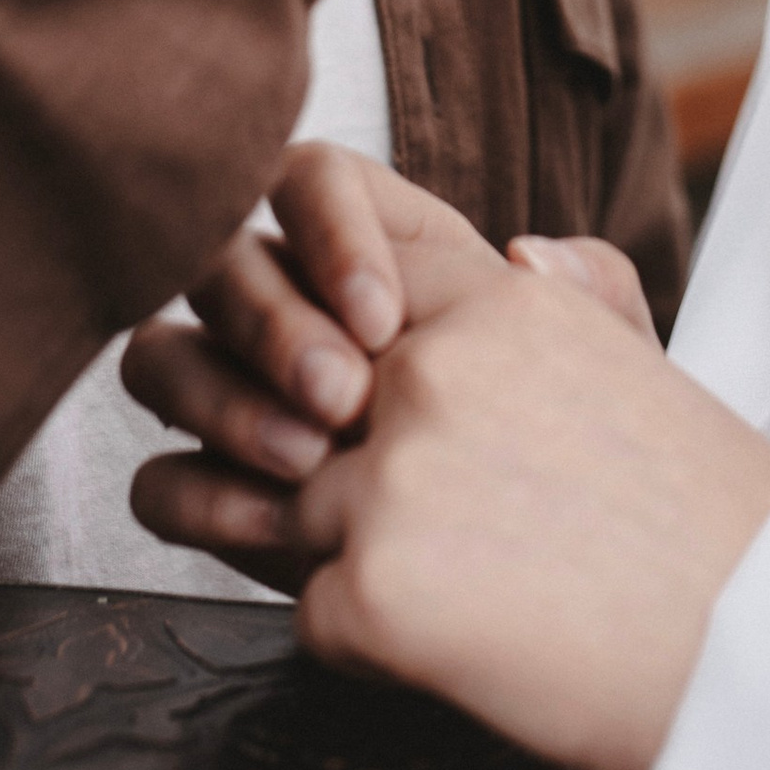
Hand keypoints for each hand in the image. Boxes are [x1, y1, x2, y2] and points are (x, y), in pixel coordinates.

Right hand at [122, 147, 654, 580]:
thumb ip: (590, 293)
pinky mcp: (224, 496)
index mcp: (379, 249)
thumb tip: (530, 249)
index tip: (385, 317)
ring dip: (224, 400)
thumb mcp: (611, 371)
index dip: (328, 230)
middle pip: (223, 260)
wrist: (587, 588)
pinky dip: (198, 493)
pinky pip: (159, 477)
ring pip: (164, 354)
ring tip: (307, 461)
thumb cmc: (588, 459)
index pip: (309, 181)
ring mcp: (247, 400)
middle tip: (344, 397)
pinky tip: (267, 522)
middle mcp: (295, 309)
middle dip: (272, 324)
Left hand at [290, 264, 769, 769]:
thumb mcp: (649, 364)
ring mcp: (395, 475)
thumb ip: (572, 292)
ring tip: (469, 598)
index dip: (369, 368)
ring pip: (300, 516)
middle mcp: (434, 366)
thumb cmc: (720, 521)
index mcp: (503, 300)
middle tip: (458, 536)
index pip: (360, 291)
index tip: (422, 427)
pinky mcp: (373, 590)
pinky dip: (370, 649)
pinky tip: (468, 650)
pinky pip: (313, 616)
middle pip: (314, 414)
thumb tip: (517, 245)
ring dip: (358, 561)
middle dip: (355, 474)